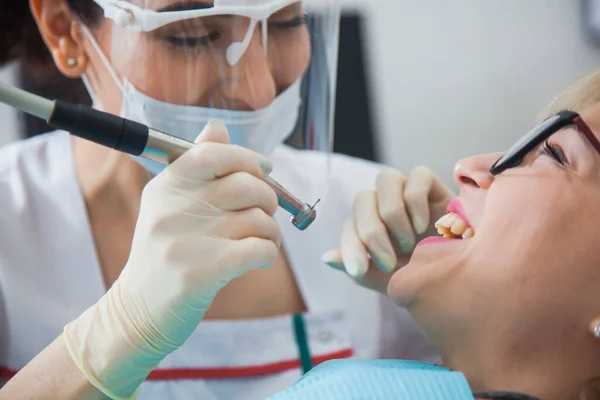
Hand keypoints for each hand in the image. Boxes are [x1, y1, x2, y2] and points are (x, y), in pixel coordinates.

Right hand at [63, 120, 280, 398]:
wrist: (138, 311)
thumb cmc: (165, 254)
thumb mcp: (169, 205)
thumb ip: (196, 165)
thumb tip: (218, 126)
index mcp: (165, 186)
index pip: (213, 153)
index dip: (248, 157)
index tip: (265, 169)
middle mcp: (171, 209)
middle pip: (245, 184)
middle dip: (269, 197)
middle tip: (266, 212)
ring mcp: (184, 241)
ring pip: (258, 219)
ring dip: (271, 230)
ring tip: (262, 240)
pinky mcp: (199, 273)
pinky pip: (259, 249)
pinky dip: (269, 252)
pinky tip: (259, 258)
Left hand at [322, 166, 454, 293]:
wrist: (465, 274)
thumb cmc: (427, 277)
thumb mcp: (392, 281)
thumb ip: (361, 271)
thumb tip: (326, 257)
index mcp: (371, 228)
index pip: (348, 227)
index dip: (349, 247)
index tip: (359, 270)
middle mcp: (385, 205)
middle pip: (362, 199)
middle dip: (372, 233)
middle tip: (391, 261)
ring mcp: (407, 192)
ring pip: (385, 179)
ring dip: (392, 214)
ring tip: (408, 242)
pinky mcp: (432, 185)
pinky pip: (416, 177)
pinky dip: (415, 201)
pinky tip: (425, 225)